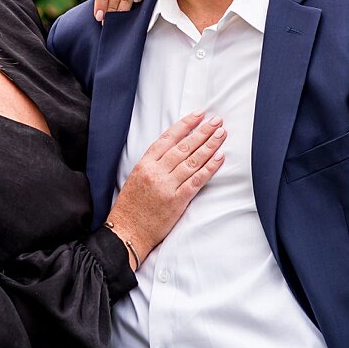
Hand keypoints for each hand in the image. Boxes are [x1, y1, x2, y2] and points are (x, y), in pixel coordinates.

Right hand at [104, 112, 225, 266]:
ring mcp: (167, 186)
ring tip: (221, 135)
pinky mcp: (177, 201)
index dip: (185, 125)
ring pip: (192, 161)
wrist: (127, 232)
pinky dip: (209, 168)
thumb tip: (175, 148)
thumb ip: (153, 163)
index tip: (199, 115)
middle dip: (202, 132)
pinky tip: (219, 158)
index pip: (168, 138)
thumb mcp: (135, 177)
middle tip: (217, 121)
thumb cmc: (131, 206)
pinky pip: (196, 181)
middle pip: (184, 147)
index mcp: (144, 164)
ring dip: (209, 146)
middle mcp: (156, 172)